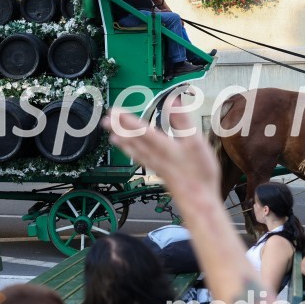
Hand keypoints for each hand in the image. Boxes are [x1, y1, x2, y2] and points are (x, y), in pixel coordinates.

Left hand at [103, 99, 219, 216]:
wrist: (199, 202)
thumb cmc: (199, 173)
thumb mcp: (196, 142)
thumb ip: (183, 121)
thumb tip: (173, 100)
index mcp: (164, 146)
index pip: (141, 130)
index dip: (127, 120)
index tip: (114, 111)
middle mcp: (156, 156)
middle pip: (134, 141)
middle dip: (120, 130)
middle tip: (105, 121)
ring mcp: (157, 166)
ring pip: (136, 152)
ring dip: (123, 143)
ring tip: (111, 137)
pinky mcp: (161, 174)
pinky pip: (142, 161)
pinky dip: (134, 155)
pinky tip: (133, 154)